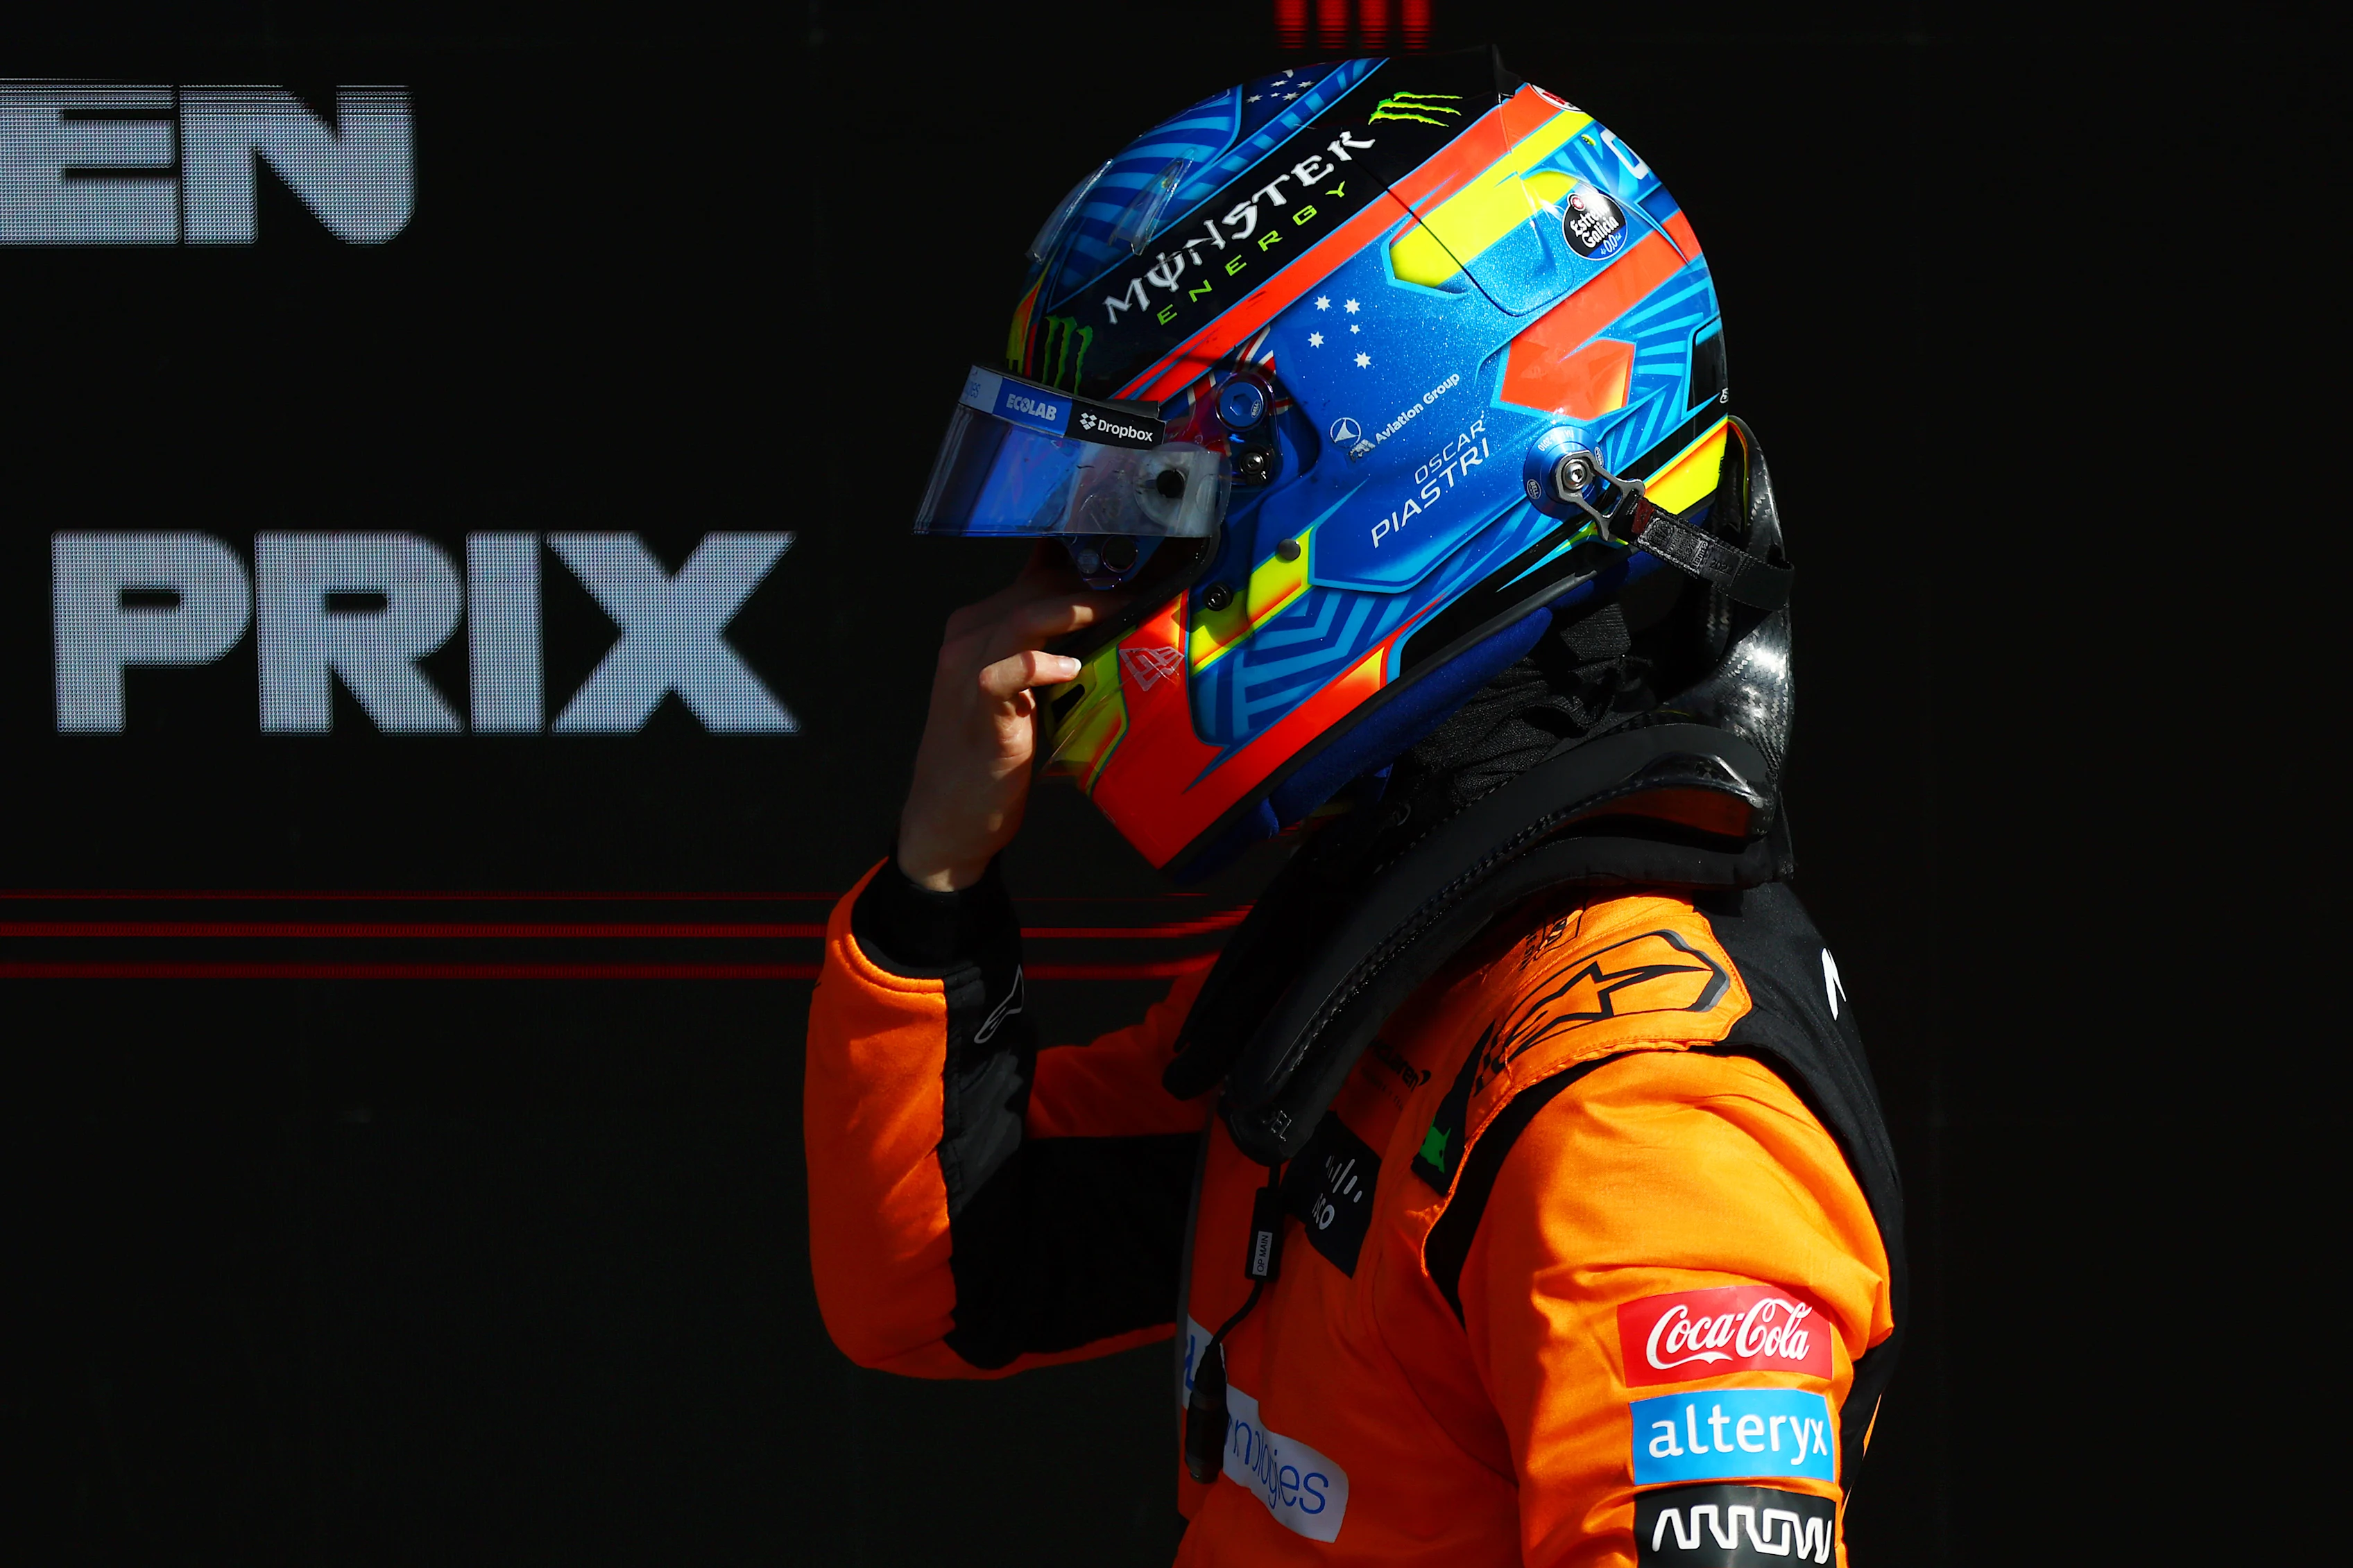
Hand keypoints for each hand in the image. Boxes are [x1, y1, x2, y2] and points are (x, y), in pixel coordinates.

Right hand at [896, 544, 1127, 891]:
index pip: (1035, 576)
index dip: (1086, 568)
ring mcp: (967, 669)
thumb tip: (1107, 631)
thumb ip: (1048, 656)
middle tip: (1146, 591)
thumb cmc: (992, 754)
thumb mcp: (1020, 693)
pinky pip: (1008, 669)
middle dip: (1094, 585)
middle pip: (1035, 588)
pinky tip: (1072, 669)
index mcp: (978, 628)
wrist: (948, 816)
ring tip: (1122, 612)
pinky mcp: (977, 705)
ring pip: (1024, 616)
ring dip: (1079, 610)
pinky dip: (1042, 663)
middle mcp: (968, 639)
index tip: (1134, 567)